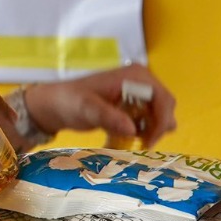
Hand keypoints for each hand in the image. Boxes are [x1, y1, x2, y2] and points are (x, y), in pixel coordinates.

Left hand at [23, 64, 176, 146]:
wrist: (55, 105)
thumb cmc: (69, 101)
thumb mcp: (86, 109)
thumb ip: (108, 117)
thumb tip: (132, 129)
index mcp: (135, 75)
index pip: (163, 99)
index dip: (161, 122)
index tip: (148, 142)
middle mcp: (141, 82)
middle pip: (166, 108)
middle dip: (157, 128)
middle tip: (141, 145)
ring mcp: (138, 93)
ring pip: (159, 117)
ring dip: (149, 132)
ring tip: (129, 141)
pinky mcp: (133, 106)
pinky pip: (148, 122)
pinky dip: (141, 133)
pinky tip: (122, 139)